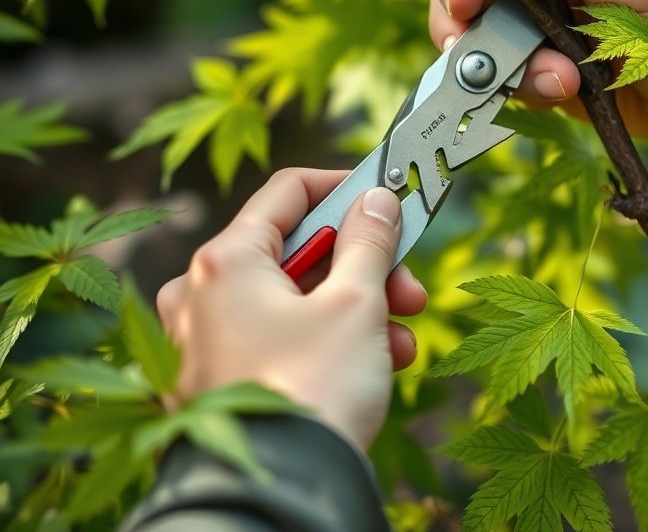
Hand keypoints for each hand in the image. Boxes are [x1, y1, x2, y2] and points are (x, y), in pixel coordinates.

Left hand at [155, 169, 426, 451]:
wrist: (276, 494)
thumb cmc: (312, 390)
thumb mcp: (357, 305)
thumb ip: (369, 242)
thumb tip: (377, 199)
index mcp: (226, 260)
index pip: (289, 192)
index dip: (346, 188)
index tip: (389, 200)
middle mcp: (200, 293)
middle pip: (297, 254)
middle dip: (364, 270)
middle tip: (411, 290)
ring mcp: (201, 341)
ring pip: (293, 302)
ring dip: (356, 313)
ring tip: (402, 343)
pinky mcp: (213, 382)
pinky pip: (277, 341)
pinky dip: (326, 344)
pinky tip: (375, 367)